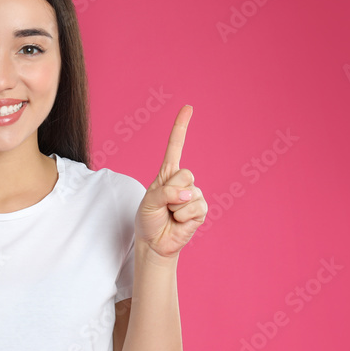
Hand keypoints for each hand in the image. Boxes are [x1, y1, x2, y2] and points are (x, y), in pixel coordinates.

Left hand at [135, 104, 207, 261]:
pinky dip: (182, 217)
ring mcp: (194, 195)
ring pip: (189, 193)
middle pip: (185, 174)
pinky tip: (178, 222)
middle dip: (171, 191)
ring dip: (175, 207)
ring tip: (170, 215)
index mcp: (167, 174)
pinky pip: (194, 208)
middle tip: (164, 205)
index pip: (175, 146)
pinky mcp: (201, 210)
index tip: (188, 108)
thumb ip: (165, 193)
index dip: (181, 127)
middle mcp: (182, 181)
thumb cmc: (149, 219)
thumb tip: (188, 194)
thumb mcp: (148, 203)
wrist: (155, 242)